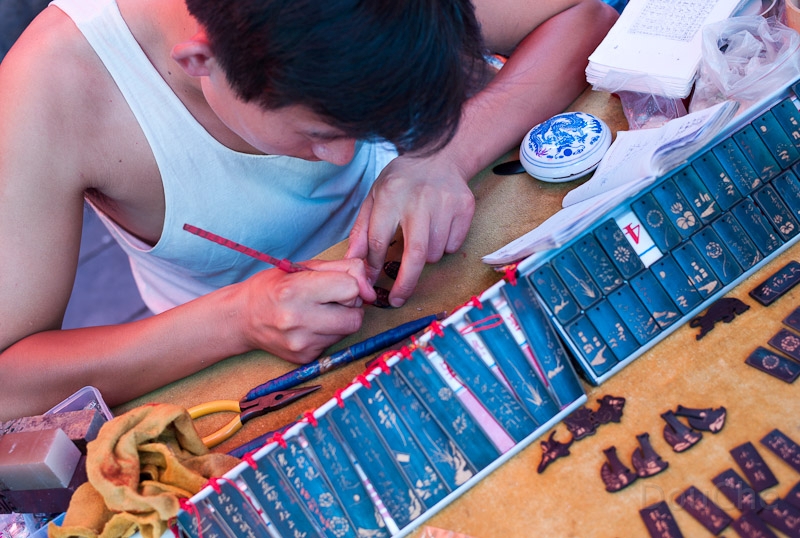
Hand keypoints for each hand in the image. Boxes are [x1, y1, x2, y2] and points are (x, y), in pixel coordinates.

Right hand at [239, 258, 376, 362]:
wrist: (242, 318)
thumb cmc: (274, 287)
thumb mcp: (305, 267)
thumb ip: (344, 269)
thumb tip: (370, 289)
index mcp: (296, 291)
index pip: (351, 288)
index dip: (350, 284)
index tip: (336, 283)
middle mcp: (298, 320)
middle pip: (356, 316)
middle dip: (350, 305)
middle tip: (329, 299)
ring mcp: (302, 343)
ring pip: (349, 330)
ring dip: (341, 319)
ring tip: (319, 311)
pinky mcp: (305, 358)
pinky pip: (335, 343)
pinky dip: (330, 333)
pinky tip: (311, 326)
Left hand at [346, 152, 474, 306]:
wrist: (438, 155)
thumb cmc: (401, 180)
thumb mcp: (374, 197)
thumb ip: (361, 230)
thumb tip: (353, 262)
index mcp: (390, 195)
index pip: (378, 241)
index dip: (372, 265)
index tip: (370, 281)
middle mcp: (418, 199)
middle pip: (414, 255)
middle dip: (405, 284)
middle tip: (398, 300)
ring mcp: (445, 203)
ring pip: (435, 253)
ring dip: (424, 257)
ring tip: (420, 236)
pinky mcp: (464, 208)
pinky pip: (453, 246)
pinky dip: (444, 246)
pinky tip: (438, 227)